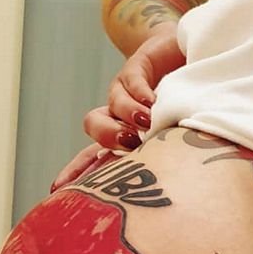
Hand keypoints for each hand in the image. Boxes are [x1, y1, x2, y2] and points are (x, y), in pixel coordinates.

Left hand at [50, 23, 186, 192]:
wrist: (193, 61)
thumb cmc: (187, 112)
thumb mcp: (172, 143)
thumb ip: (163, 164)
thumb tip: (165, 192)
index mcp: (122, 136)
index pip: (93, 155)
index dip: (78, 171)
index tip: (60, 189)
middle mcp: (119, 113)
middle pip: (95, 125)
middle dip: (109, 136)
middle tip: (130, 144)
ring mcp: (127, 89)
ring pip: (114, 103)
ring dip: (128, 114)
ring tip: (148, 122)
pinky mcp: (138, 66)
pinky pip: (131, 79)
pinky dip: (140, 92)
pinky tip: (152, 102)